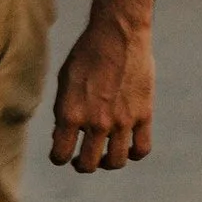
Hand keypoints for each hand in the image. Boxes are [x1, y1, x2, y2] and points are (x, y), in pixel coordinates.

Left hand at [49, 22, 155, 171]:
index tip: (60, 156)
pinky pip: (141, 148)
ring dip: (107, 163)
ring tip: (103, 157)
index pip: (61, 152)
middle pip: (89, 163)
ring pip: (117, 161)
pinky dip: (134, 155)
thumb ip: (63, 109)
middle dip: (82, 165)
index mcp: (70, 113)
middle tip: (81, 161)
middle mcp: (96, 122)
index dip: (58, 158)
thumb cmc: (85, 55)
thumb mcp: (64, 81)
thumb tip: (63, 134)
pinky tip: (128, 150)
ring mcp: (122, 122)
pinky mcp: (144, 116)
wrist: (117, 36)